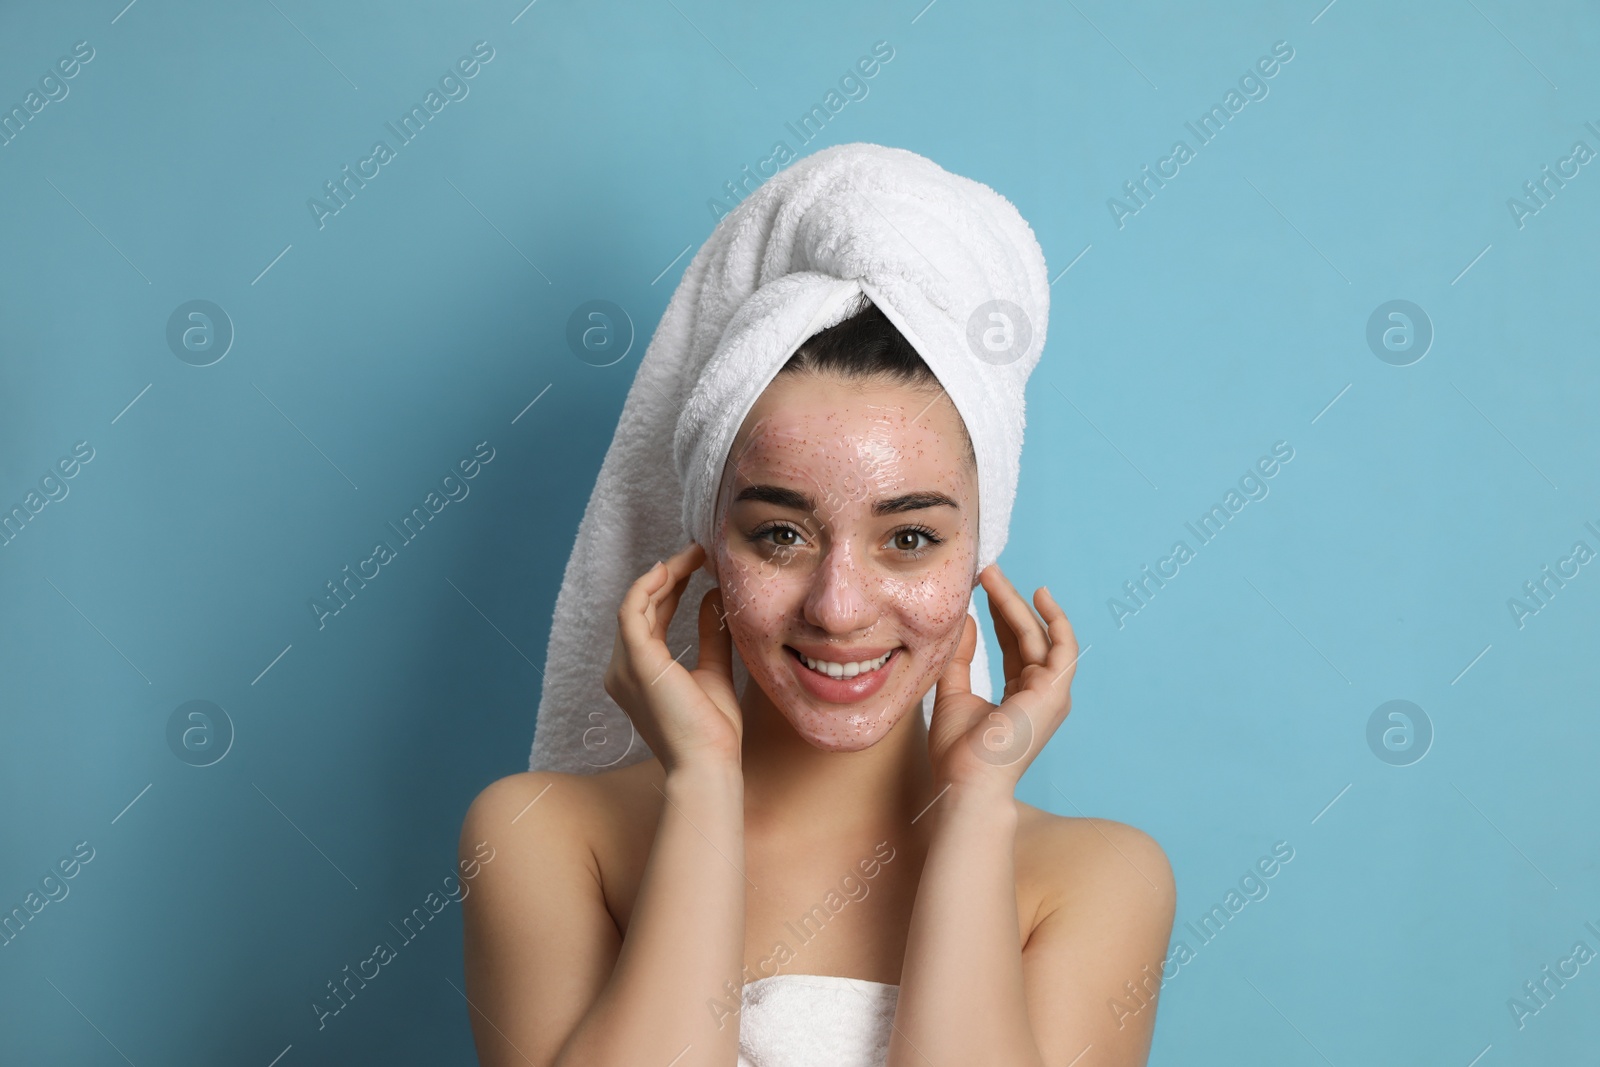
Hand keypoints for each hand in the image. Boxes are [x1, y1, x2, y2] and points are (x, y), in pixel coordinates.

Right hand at [602, 542, 742, 774]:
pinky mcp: (635, 661)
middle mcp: (623, 670)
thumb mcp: (713, 672)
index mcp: (638, 675)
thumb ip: (710, 636)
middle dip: (668, 576)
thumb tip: (712, 598)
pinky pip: (632, 610)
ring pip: (635, 604)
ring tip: (693, 554)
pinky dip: (649, 586)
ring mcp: (624, 666)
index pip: (650, 620)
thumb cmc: (711, 731)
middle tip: (698, 552)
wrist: (709, 764)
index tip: (698, 567)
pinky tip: (672, 569)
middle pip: (641, 609)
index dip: (670, 589)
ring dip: (662, 575)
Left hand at [926, 563, 1079, 791]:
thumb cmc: (958, 752)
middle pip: (1027, 636)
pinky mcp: (1055, 691)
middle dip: (1007, 602)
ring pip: (1038, 635)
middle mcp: (1041, 693)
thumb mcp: (954, 694)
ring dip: (1016, 603)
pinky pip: (1062, 646)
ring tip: (992, 575)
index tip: (982, 589)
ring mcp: (1052, 693)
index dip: (1000, 615)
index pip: (1014, 646)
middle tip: (986, 572)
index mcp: (1021, 697)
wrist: (965, 783)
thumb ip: (961, 659)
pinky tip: (1037, 595)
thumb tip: (968, 622)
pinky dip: (1054, 618)